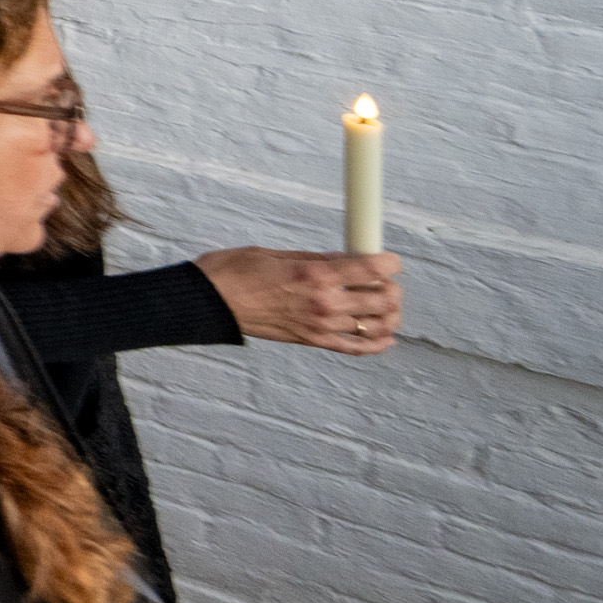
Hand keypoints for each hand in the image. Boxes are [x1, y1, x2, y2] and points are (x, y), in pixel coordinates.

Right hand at [199, 247, 402, 352]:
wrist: (210, 302)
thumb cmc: (236, 272)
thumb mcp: (279, 253)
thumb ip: (318, 259)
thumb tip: (346, 260)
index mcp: (317, 275)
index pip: (374, 269)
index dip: (390, 262)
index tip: (388, 259)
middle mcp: (324, 303)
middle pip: (383, 299)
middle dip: (392, 288)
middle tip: (385, 281)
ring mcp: (319, 326)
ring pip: (376, 325)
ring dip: (390, 315)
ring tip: (387, 306)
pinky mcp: (311, 341)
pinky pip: (354, 349)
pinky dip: (376, 345)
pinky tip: (386, 338)